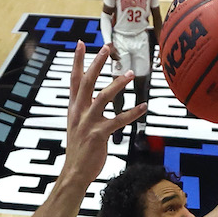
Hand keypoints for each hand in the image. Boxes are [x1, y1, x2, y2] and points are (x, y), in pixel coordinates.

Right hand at [59, 42, 141, 183]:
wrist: (74, 173)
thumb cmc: (79, 150)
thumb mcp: (76, 126)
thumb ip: (83, 111)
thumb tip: (94, 100)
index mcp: (73, 109)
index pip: (74, 80)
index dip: (77, 61)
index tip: (81, 43)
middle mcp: (79, 112)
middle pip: (87, 82)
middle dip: (97, 63)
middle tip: (107, 47)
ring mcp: (88, 123)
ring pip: (103, 97)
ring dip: (117, 84)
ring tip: (130, 73)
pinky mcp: (98, 135)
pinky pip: (118, 121)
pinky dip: (132, 113)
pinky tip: (144, 106)